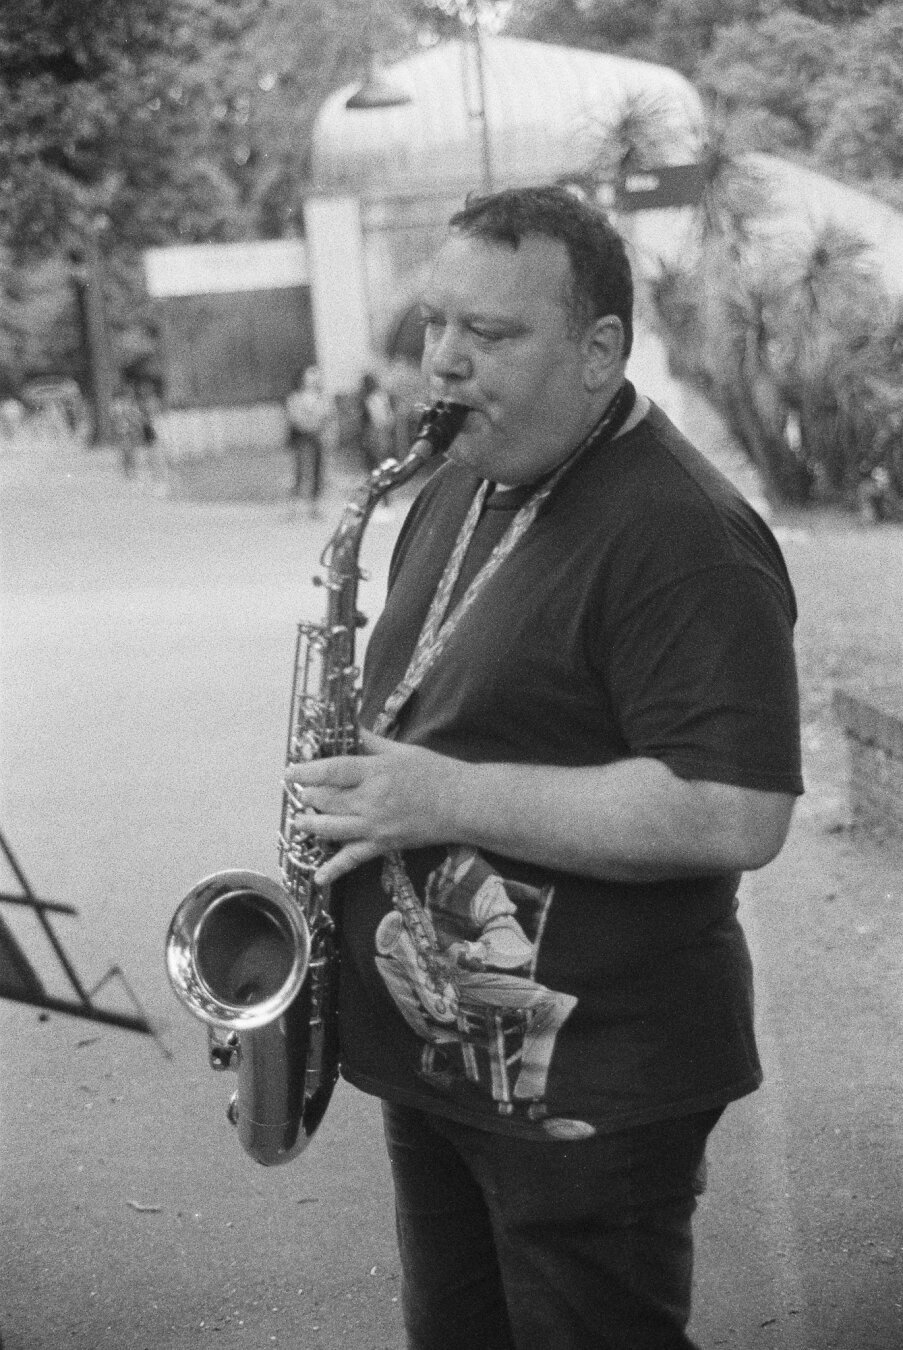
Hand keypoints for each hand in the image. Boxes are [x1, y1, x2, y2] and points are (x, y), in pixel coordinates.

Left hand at [283, 729, 461, 885]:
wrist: (461, 804)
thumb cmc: (435, 773)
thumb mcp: (401, 750)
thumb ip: (370, 741)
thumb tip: (347, 726)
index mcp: (376, 772)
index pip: (332, 771)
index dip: (307, 771)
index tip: (290, 772)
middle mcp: (371, 800)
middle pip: (327, 800)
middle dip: (308, 797)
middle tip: (299, 793)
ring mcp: (375, 826)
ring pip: (332, 829)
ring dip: (311, 825)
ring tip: (300, 820)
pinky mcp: (382, 845)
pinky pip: (354, 858)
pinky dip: (335, 869)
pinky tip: (319, 875)